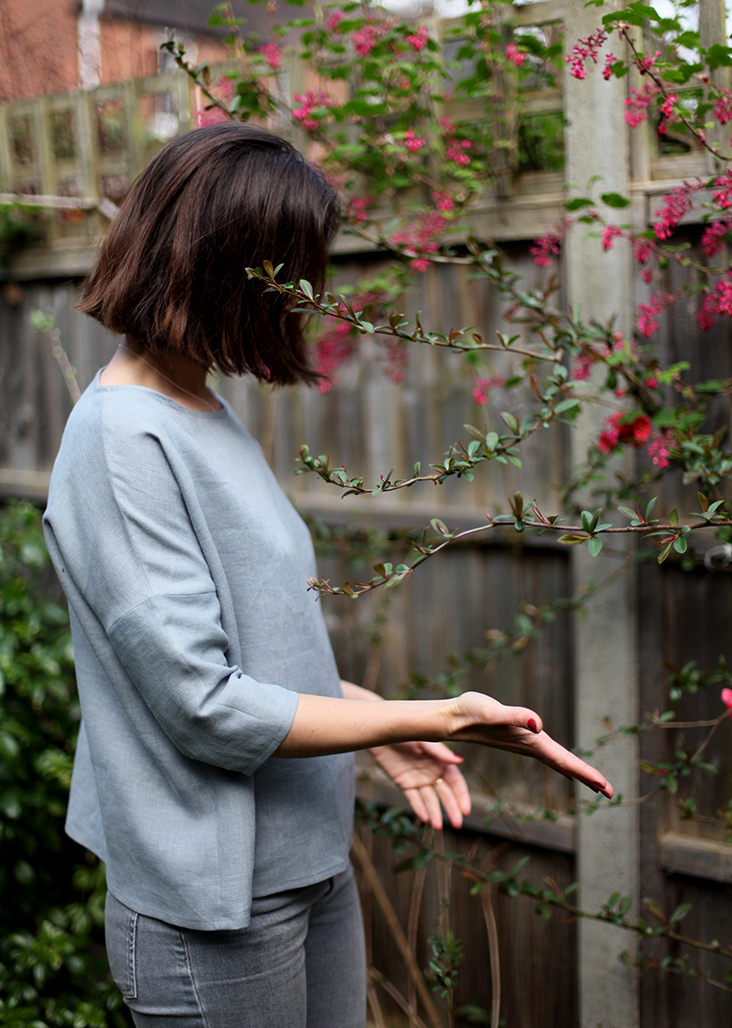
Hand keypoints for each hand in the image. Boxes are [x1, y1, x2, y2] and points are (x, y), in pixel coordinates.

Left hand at [370, 740, 471, 830]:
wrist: (381, 732)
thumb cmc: (406, 730)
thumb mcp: (423, 740)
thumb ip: (440, 752)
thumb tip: (460, 761)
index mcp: (441, 761)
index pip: (456, 782)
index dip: (461, 796)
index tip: (466, 810)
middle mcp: (432, 772)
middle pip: (445, 794)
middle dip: (452, 809)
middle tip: (457, 824)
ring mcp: (419, 778)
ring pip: (430, 799)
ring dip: (435, 813)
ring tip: (437, 827)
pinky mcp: (404, 783)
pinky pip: (413, 798)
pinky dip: (419, 808)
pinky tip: (425, 819)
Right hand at [450, 692, 613, 797]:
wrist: (452, 718)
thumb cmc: (471, 713)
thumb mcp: (494, 712)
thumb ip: (516, 717)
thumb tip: (538, 724)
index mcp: (530, 743)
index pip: (563, 761)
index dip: (585, 773)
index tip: (606, 787)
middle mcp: (530, 746)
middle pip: (564, 765)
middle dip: (587, 778)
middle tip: (611, 793)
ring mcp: (524, 744)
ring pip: (557, 761)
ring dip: (577, 772)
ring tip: (595, 783)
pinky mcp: (519, 738)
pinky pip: (546, 755)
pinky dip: (561, 763)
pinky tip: (565, 769)